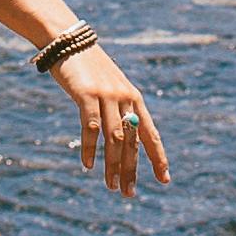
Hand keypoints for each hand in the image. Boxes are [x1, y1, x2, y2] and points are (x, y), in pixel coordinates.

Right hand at [60, 41, 167, 197]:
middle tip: (129, 193)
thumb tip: (123, 140)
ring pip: (114, 138)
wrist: (71, 42)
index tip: (165, 179)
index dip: (158, 157)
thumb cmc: (91, 69)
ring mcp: (107, 96)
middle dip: (132, 170)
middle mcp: (125, 99)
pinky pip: (90, 127)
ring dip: (113, 165)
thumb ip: (119, 111)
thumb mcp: (110, 88)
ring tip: (111, 186)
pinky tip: (88, 165)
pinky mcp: (87, 95)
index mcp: (135, 99)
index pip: (151, 134)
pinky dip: (89, 148)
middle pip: (132, 142)